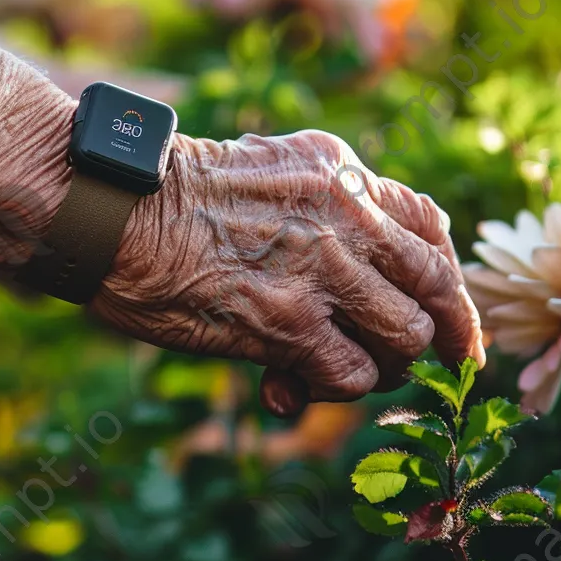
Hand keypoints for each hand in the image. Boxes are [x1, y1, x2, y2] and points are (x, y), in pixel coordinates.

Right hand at [0, 45, 482, 415]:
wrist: (114, 210)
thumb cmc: (172, 196)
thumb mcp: (264, 170)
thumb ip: (322, 209)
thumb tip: (360, 279)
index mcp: (340, 170)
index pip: (430, 226)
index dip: (447, 279)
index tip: (447, 314)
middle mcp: (346, 213)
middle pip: (434, 287)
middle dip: (442, 334)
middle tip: (435, 365)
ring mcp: (324, 267)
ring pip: (404, 338)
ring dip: (378, 365)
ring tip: (336, 368)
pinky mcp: (290, 321)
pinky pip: (351, 376)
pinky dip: (330, 390)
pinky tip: (285, 385)